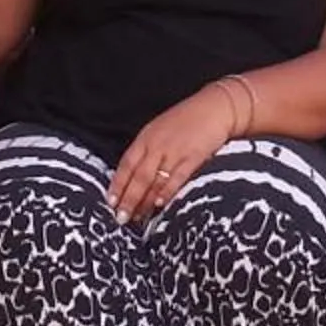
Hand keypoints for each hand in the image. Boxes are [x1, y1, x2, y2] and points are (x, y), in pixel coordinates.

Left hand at [107, 91, 237, 222]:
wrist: (215, 107)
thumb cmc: (186, 120)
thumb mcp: (159, 130)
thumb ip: (146, 151)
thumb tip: (133, 177)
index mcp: (146, 138)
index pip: (126, 165)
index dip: (118, 185)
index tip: (110, 202)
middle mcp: (157, 145)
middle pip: (138, 177)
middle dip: (129, 199)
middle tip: (121, 218)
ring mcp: (175, 152)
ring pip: (155, 180)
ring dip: (145, 201)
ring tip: (138, 218)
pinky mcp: (193, 157)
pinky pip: (177, 178)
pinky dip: (167, 192)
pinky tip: (159, 204)